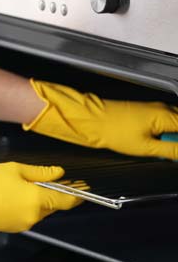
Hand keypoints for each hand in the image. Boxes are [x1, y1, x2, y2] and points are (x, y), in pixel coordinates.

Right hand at [0, 162, 80, 252]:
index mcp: (37, 199)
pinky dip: (25, 205)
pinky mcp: (15, 227)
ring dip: (36, 199)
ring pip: (39, 210)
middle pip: (53, 205)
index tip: (82, 189)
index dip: (77, 194)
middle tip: (43, 179)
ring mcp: (24, 223)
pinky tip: (12, 195)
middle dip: (51, 192)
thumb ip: (41, 172)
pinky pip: (27, 215)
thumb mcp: (15, 169)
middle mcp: (34, 214)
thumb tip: (58, 173)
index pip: (67, 200)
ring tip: (19, 185)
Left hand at [24, 79, 177, 159]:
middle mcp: (163, 108)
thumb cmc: (113, 131)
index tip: (175, 153)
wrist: (92, 120)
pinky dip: (166, 132)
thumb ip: (172, 150)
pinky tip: (157, 142)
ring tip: (162, 148)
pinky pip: (166, 121)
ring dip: (173, 137)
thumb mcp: (147, 147)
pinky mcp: (146, 111)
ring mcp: (155, 108)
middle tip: (169, 153)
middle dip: (176, 140)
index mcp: (167, 116)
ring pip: (175, 123)